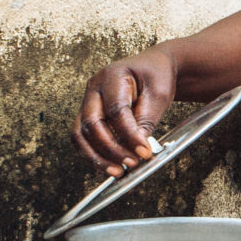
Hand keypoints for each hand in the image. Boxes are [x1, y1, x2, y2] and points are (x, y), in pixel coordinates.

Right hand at [74, 49, 177, 174]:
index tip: (145, 152)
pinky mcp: (88, 114)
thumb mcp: (159, 93)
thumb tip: (138, 148)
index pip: (116, 110)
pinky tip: (110, 166)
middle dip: (111, 149)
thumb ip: (147, 119)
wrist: (151, 68)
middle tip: (132, 163)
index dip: (129, 135)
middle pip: (92, 123)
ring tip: (118, 172)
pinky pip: (82, 138)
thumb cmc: (156, 76)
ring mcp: (87, 101)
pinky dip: (93, 154)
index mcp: (113, 76)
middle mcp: (94, 87)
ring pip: (81, 134)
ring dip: (97, 157)